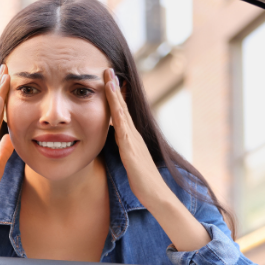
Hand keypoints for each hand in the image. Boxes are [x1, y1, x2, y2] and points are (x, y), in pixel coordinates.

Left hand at [104, 68, 209, 251]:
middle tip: (107, 69)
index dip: (115, 98)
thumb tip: (117, 148)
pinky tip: (111, 99)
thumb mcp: (130, 164)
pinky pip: (121, 123)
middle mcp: (133, 134)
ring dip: (115, 93)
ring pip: (122, 111)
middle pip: (122, 107)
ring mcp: (133, 138)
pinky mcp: (130, 145)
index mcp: (131, 139)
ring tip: (108, 75)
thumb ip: (124, 153)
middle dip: (115, 88)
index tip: (108, 82)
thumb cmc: (144, 183)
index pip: (121, 114)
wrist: (157, 194)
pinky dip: (116, 108)